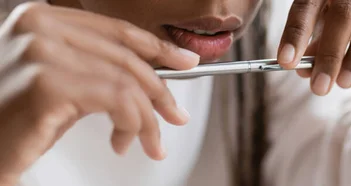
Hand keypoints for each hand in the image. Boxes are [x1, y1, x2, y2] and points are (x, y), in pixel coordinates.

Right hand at [0, 2, 198, 183]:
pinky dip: (133, 124)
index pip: (117, 29)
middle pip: (126, 56)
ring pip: (127, 81)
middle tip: (175, 115)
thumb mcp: (64, 82)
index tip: (184, 61)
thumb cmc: (15, 119)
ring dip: (147, 119)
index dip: (157, 47)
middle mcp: (38, 26)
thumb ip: (101, 69)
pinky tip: (122, 142)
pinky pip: (117, 100)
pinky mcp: (46, 84)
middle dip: (160, 92)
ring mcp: (40, 52)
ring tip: (149, 141)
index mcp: (41, 17)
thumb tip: (158, 75)